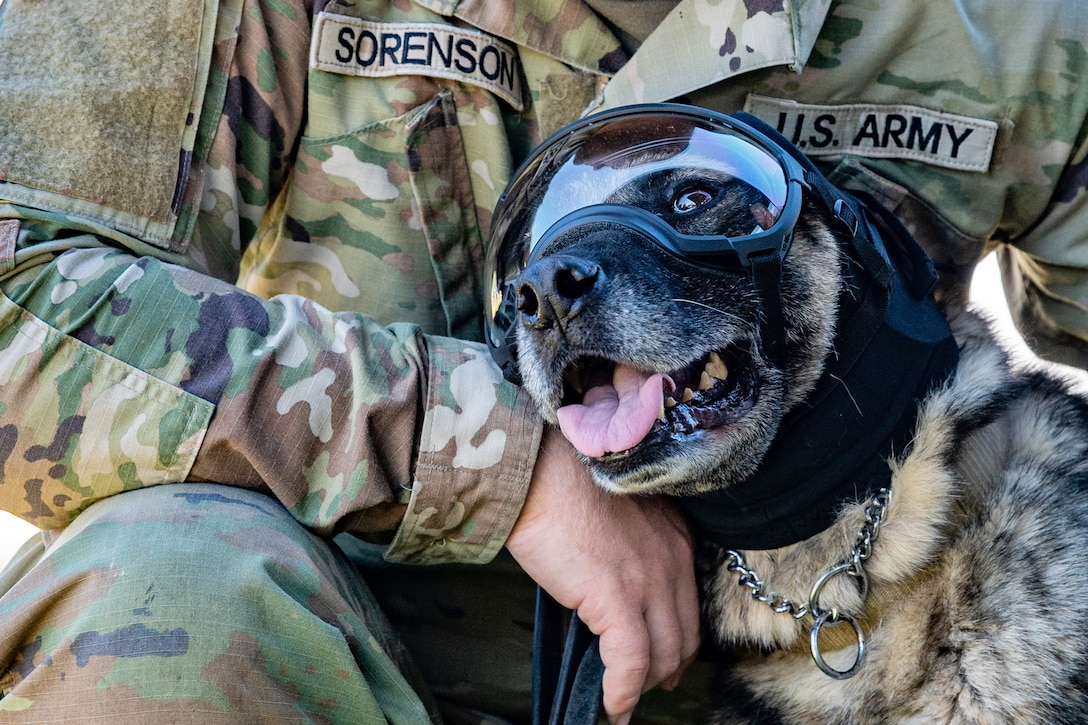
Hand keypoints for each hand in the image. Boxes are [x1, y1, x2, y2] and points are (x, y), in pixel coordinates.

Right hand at [505, 427, 700, 723]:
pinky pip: (630, 661)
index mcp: (674, 536)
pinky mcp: (617, 598)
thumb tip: (613, 587)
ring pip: (663, 653)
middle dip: (667, 668)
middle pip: (684, 635)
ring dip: (643, 685)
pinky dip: (623, 692)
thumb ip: (630, 547)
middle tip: (647, 687)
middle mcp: (672, 559)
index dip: (678, 640)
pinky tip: (612, 706)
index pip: (689, 605)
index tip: (664, 658)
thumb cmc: (563, 482)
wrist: (537, 470)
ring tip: (623, 701)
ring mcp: (648, 580)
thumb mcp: (617, 512)